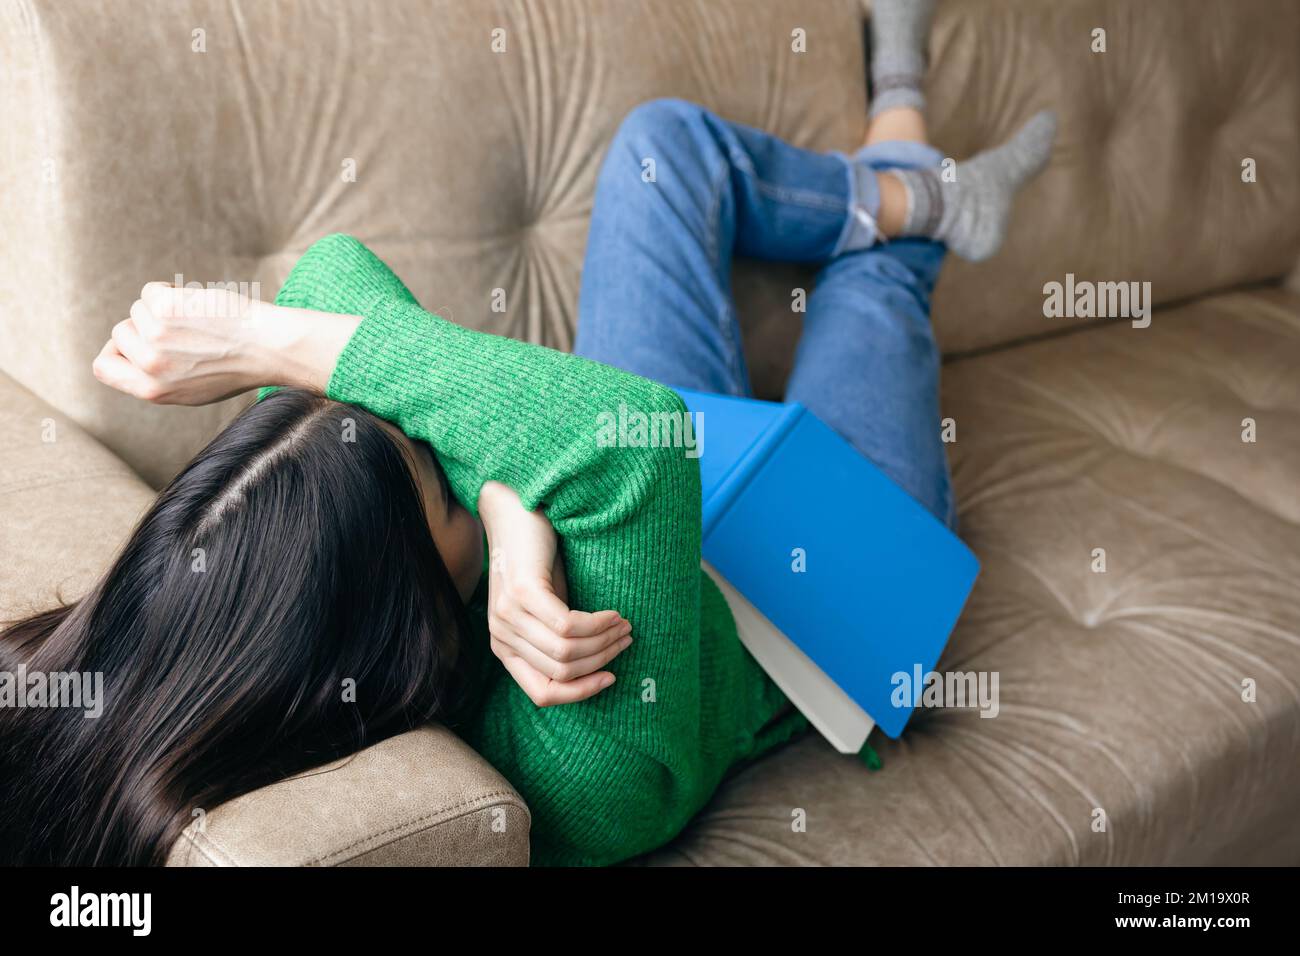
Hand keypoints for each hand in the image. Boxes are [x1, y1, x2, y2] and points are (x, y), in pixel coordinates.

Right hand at [93, 282, 360, 404]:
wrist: (269, 347)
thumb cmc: (236, 367)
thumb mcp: (192, 389)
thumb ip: (156, 378)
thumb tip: (123, 354)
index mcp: (153, 390)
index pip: (103, 367)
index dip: (115, 352)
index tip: (134, 343)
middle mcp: (150, 365)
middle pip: (121, 333)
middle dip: (145, 327)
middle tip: (183, 332)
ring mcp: (155, 335)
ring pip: (137, 310)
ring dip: (162, 309)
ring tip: (196, 321)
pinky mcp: (165, 308)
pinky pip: (151, 291)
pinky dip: (170, 291)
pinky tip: (197, 304)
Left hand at [478, 481, 632, 706]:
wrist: (515, 512)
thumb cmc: (537, 561)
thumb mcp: (546, 610)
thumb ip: (558, 640)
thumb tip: (597, 667)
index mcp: (505, 649)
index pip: (543, 693)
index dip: (581, 692)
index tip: (611, 676)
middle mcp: (501, 638)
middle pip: (562, 671)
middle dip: (602, 659)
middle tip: (626, 638)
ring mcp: (508, 616)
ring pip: (567, 651)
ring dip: (604, 640)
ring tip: (623, 625)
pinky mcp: (522, 594)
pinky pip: (568, 626)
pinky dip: (597, 624)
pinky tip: (612, 614)